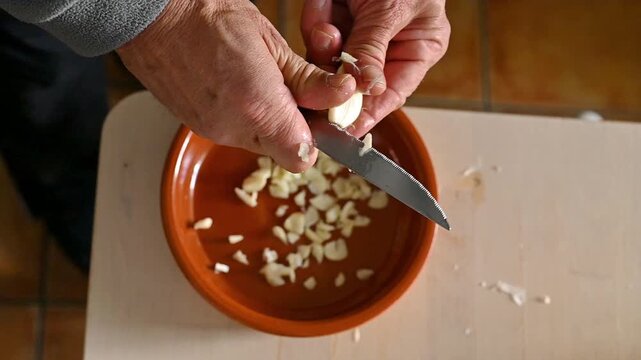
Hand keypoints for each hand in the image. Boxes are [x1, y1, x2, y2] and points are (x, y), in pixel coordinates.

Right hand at [117, 0, 355, 171]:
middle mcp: (234, 128)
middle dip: (295, 127)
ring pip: (260, 143)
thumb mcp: (271, 42)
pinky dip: (245, 117)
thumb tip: (341, 95)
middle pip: (282, 151)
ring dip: (270, 121)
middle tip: (292, 91)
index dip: (316, 139)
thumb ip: (308, 79)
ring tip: (260, 82)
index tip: (319, 115)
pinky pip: (236, 133)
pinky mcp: (199, 127)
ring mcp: (213, 131)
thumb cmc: (209, 17)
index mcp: (258, 106)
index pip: (302, 156)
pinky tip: (238, 86)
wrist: (153, 17)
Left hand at [301, 0, 449, 136]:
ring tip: (328, 26)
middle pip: (356, 80)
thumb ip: (374, 50)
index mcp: (418, 47)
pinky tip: (325, 2)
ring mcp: (359, 29)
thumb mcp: (392, 10)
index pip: (392, 93)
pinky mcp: (336, 13)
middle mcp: (388, 44)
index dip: (368, 114)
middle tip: (322, 81)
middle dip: (337, 74)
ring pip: (331, 57)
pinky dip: (317, 17)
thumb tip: (366, 93)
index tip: (344, 131)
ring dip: (324, 44)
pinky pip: (318, 30)